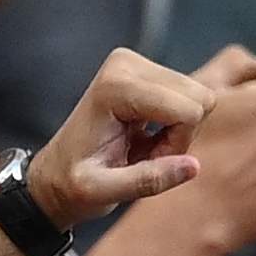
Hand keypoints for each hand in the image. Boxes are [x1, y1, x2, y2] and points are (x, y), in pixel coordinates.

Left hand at [26, 50, 218, 234]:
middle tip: (146, 156)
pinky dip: (178, 123)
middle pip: (200, 98)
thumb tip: (193, 166)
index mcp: (114, 87)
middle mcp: (126, 64)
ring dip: (181, 131)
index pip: (188, 110)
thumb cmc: (73, 183)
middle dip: (182, 135)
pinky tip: (146, 136)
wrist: (55, 173)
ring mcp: (137, 63)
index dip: (177, 145)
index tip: (145, 162)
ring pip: (201, 97)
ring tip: (144, 148)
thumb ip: (148, 181)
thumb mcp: (102, 192)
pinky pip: (191, 95)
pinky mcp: (146, 70)